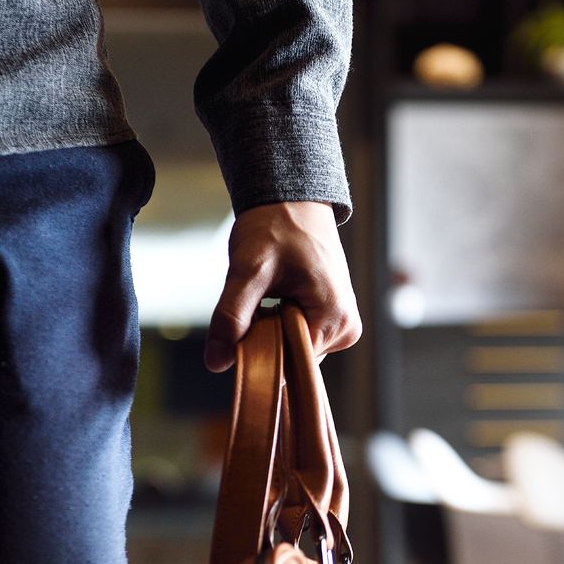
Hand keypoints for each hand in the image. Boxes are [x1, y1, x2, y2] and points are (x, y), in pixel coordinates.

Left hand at [204, 201, 361, 372]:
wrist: (292, 199)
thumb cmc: (275, 225)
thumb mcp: (248, 269)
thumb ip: (232, 316)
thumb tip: (216, 362)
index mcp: (335, 319)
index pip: (291, 364)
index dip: (259, 354)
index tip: (239, 332)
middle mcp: (346, 328)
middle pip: (293, 360)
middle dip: (265, 341)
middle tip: (252, 305)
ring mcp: (342, 323)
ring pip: (294, 350)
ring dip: (270, 333)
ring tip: (265, 298)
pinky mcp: (332, 317)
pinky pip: (299, 337)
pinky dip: (279, 325)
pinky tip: (273, 300)